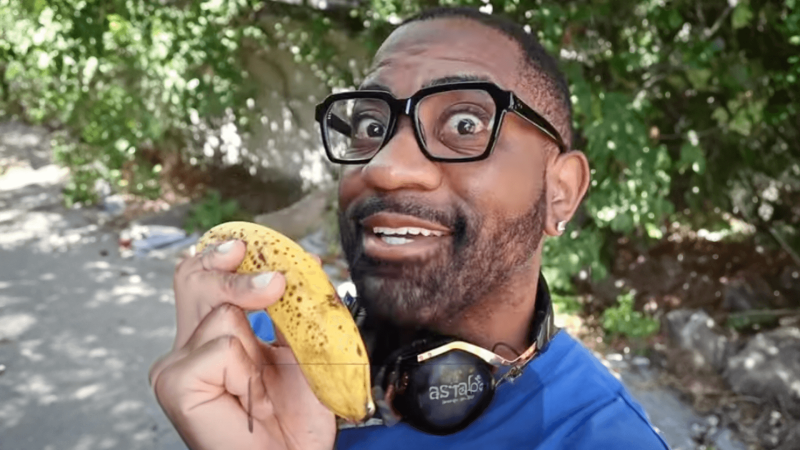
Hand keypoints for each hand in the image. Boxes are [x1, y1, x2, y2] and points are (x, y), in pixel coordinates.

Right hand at [148, 240, 336, 449]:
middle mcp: (186, 346)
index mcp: (211, 335)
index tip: (245, 245)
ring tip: (263, 394)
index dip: (219, 255)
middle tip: (276, 284)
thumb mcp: (300, 350)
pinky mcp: (174, 382)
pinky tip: (251, 405)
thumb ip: (292, 310)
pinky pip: (223, 347)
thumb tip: (300, 264)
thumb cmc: (296, 418)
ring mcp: (174, 365)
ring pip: (224, 314)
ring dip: (260, 353)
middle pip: (195, 279)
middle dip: (237, 273)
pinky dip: (249, 374)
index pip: (200, 277)